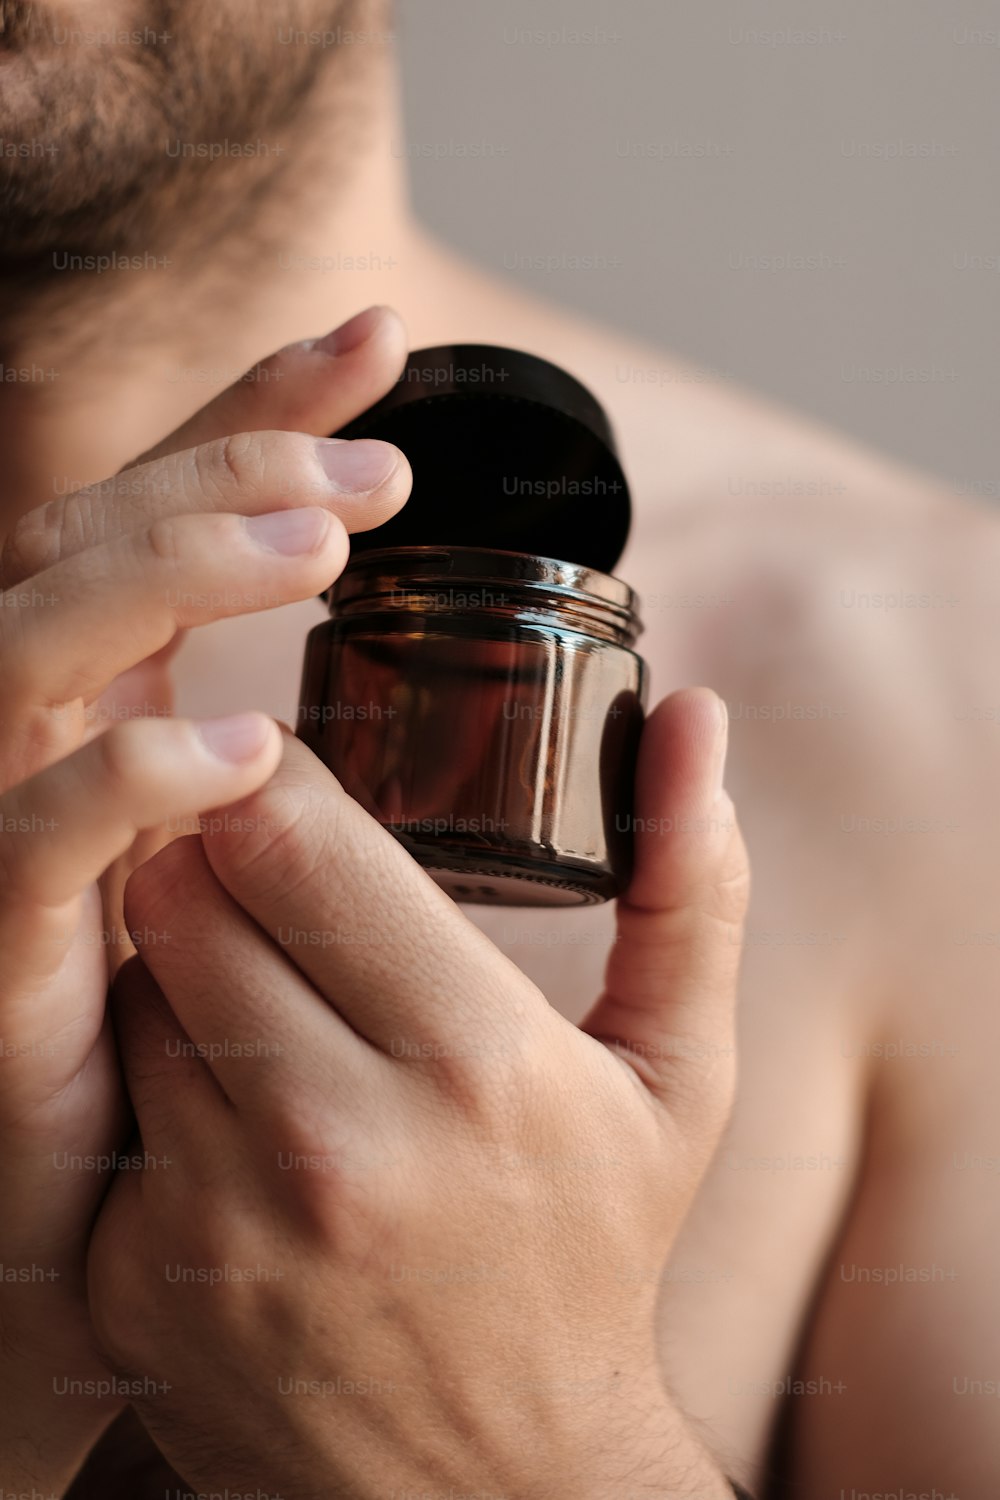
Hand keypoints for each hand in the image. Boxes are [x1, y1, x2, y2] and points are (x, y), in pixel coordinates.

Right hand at [0, 306, 410, 1487]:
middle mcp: (40, 746)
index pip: (171, 520)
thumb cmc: (207, 1073)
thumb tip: (425, 699)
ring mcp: (4, 839)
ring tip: (317, 544)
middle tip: (380, 463)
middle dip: (224, 470)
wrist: (101, 1257)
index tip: (384, 339)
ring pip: (36, 649)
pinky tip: (239, 751)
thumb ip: (329, 789)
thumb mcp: (276, 898)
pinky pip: (33, 841)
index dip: (257, 413)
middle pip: (90, 543)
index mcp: (118, 709)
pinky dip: (122, 780)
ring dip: (167, 575)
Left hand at [88, 688, 748, 1498]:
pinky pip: (103, 1099)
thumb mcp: (674, 1075)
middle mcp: (336, 1142)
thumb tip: (698, 716)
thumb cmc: (591, 1252)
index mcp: (476, 1063)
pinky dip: (148, 1071)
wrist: (497, 1485)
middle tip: (268, 876)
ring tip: (260, 994)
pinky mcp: (136, 1282)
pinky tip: (226, 1106)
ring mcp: (220, 1221)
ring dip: (179, 960)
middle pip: (182, 889)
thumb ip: (690, 889)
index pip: (294, 838)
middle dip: (217, 856)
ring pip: (130, 984)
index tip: (288, 779)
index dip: (272, 780)